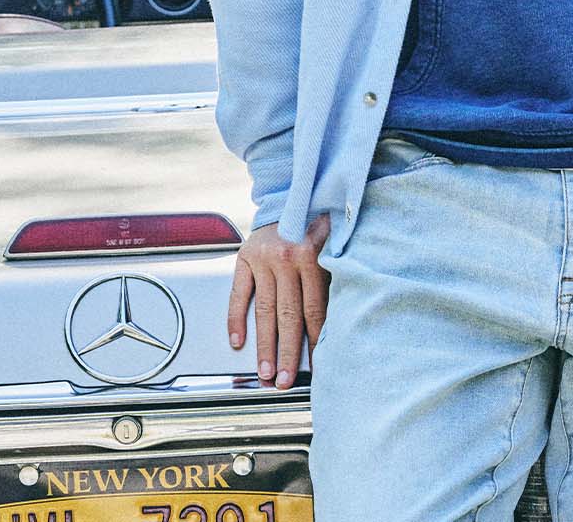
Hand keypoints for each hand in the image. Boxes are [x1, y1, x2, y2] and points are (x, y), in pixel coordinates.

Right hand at [227, 213, 330, 387]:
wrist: (293, 191)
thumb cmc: (319, 222)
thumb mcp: (333, 244)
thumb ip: (332, 277)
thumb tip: (337, 323)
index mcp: (311, 256)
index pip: (313, 308)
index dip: (314, 340)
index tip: (316, 366)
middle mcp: (286, 257)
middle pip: (287, 315)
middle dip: (287, 352)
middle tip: (285, 381)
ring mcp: (263, 258)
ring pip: (263, 310)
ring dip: (263, 345)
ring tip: (264, 372)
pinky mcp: (244, 256)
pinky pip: (238, 293)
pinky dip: (235, 319)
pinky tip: (237, 342)